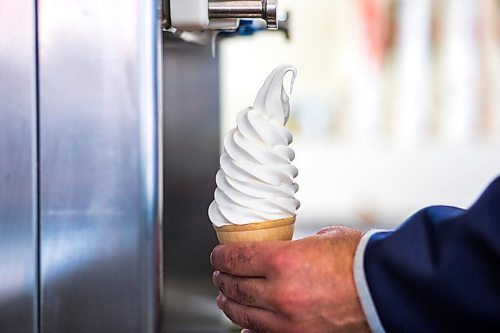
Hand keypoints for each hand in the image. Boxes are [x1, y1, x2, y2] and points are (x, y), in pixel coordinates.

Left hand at [211, 226, 369, 332]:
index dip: (220, 256)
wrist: (389, 288)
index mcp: (283, 261)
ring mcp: (289, 320)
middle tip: (220, 274)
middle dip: (222, 279)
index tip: (217, 255)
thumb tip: (284, 252)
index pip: (236, 258)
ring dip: (230, 305)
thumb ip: (296, 247)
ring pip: (244, 315)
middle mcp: (280, 293)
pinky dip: (250, 329)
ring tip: (225, 298)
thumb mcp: (322, 238)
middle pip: (235, 288)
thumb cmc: (360, 258)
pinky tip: (245, 325)